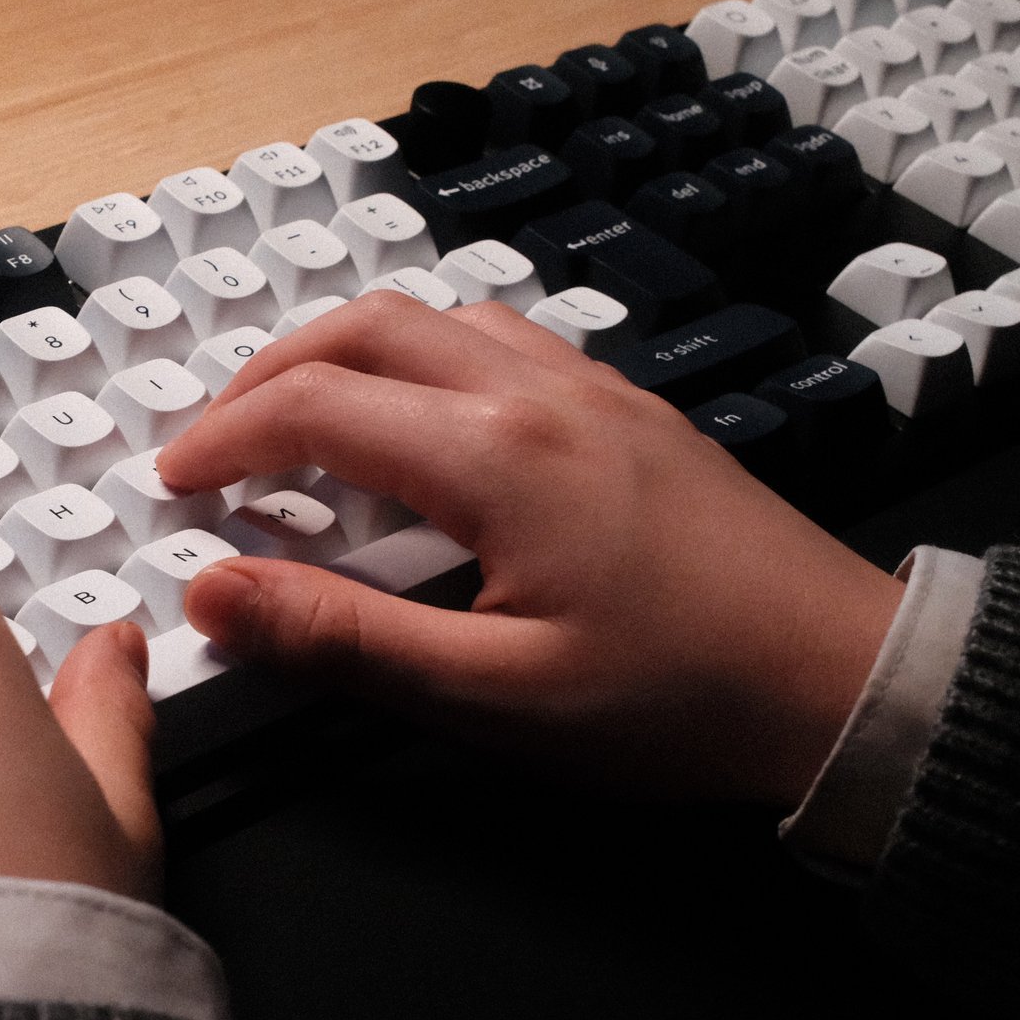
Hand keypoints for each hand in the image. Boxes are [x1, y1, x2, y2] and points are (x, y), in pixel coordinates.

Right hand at [154, 292, 904, 807]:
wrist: (845, 679)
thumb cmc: (679, 700)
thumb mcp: (493, 697)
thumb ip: (343, 639)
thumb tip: (215, 594)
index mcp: (494, 458)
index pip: (313, 407)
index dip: (223, 441)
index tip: (174, 487)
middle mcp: (538, 394)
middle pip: (363, 329)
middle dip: (266, 375)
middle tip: (213, 444)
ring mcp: (590, 391)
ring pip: (433, 318)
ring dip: (344, 355)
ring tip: (300, 427)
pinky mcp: (627, 411)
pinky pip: (498, 340)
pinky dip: (422, 359)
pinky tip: (421, 426)